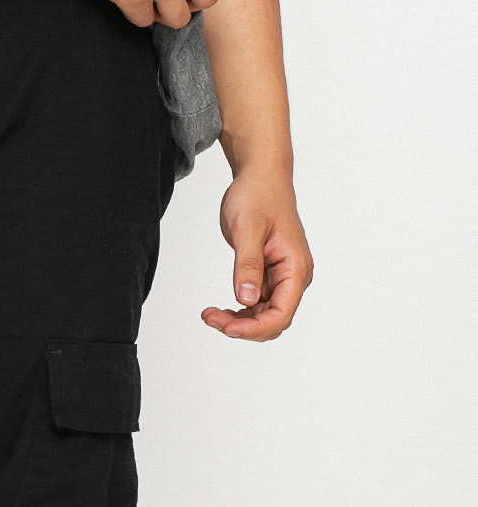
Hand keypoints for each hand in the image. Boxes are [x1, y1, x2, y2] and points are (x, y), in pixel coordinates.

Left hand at [201, 170, 312, 340]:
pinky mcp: (269, 276)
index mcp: (296, 267)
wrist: (260, 178)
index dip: (255, 328)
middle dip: (243, 327)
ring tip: (210, 314)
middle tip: (210, 318)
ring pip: (263, 316)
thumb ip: (248, 265)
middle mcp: (294, 277)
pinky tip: (219, 308)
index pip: (282, 314)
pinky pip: (257, 305)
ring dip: (238, 322)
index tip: (226, 327)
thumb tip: (246, 300)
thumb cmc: (258, 197)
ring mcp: (282, 278)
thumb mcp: (247, 229)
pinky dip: (239, 312)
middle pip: (273, 320)